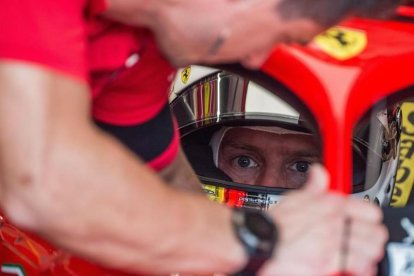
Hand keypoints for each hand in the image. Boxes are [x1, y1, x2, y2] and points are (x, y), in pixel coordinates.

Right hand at [259, 165, 386, 275]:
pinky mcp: (329, 261)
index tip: (365, 220)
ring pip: (370, 248)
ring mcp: (334, 242)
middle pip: (374, 231)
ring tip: (361, 251)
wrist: (263, 238)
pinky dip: (360, 266)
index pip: (369, 210)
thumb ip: (313, 186)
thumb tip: (319, 172)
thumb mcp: (295, 196)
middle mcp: (335, 222)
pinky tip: (355, 265)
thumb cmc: (276, 220)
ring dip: (368, 251)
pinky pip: (357, 265)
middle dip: (372, 236)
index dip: (369, 217)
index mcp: (330, 204)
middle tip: (364, 238)